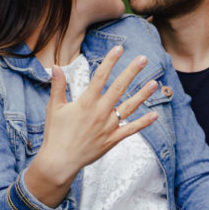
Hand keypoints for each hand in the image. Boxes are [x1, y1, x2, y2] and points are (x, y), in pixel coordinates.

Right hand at [25, 45, 159, 205]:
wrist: (60, 161)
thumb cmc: (56, 133)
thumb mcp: (54, 108)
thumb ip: (57, 86)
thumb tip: (56, 66)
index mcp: (86, 102)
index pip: (100, 76)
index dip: (110, 61)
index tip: (119, 48)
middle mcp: (100, 112)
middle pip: (119, 87)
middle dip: (132, 71)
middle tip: (143, 58)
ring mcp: (108, 126)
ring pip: (130, 107)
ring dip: (143, 94)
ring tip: (154, 83)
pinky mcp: (113, 139)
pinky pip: (131, 129)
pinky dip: (143, 123)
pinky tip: (154, 115)